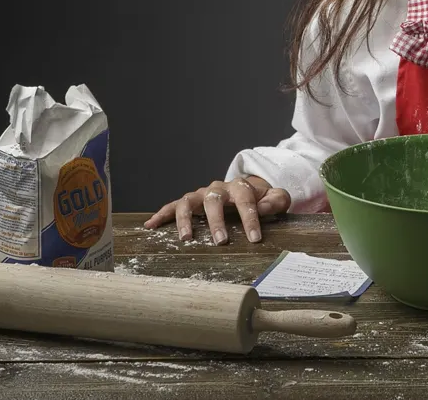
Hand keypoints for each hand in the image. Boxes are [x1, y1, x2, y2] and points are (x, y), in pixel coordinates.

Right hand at [144, 176, 290, 244]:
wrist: (245, 189)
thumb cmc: (260, 199)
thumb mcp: (275, 198)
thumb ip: (277, 201)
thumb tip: (266, 208)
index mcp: (240, 187)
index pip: (245, 199)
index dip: (250, 218)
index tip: (254, 239)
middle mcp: (218, 189)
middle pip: (214, 199)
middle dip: (216, 221)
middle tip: (221, 241)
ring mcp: (201, 195)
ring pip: (189, 201)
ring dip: (186, 220)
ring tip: (186, 238)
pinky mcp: (189, 202)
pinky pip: (172, 206)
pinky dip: (161, 214)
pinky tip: (150, 225)